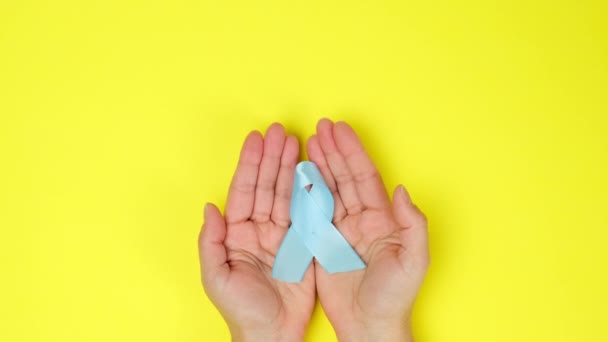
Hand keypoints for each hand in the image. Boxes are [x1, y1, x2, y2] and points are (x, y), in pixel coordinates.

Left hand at [198, 123, 315, 341]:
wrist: (271, 334)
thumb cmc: (240, 309)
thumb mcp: (216, 277)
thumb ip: (210, 242)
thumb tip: (210, 208)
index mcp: (236, 234)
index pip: (244, 191)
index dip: (250, 164)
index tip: (256, 139)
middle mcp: (259, 228)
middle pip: (266, 185)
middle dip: (272, 157)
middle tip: (280, 130)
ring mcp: (282, 234)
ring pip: (286, 193)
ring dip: (289, 167)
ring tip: (295, 141)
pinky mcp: (303, 243)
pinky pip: (306, 212)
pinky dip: (308, 191)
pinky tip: (311, 170)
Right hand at [307, 119, 428, 341]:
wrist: (369, 326)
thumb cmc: (394, 297)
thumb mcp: (413, 261)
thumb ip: (412, 224)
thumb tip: (401, 190)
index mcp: (383, 219)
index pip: (365, 178)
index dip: (352, 152)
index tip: (339, 130)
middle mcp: (361, 219)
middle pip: (345, 177)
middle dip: (334, 151)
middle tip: (321, 127)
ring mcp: (341, 230)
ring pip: (328, 189)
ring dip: (320, 165)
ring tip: (309, 141)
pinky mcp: (323, 243)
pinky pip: (313, 211)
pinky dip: (305, 191)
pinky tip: (299, 174)